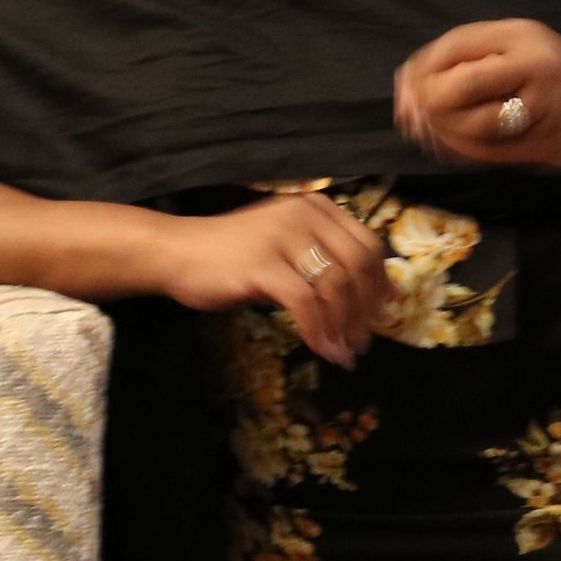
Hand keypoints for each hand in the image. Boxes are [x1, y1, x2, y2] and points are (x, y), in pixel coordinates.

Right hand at [154, 193, 389, 368]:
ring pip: (335, 286)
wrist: (178, 252)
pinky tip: (319, 349)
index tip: (381, 314)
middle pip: (358, 265)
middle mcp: (304, 215)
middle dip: (366, 309)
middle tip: (363, 340)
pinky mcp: (263, 266)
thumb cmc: (232, 253)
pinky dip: (318, 332)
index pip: (368, 244)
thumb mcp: (286, 245)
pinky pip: (305, 304)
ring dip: (344, 327)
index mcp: (315, 207)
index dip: (380, 283)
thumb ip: (326, 259)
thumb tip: (379, 293)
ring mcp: (283, 238)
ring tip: (343, 352)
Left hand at [394, 20, 560, 179]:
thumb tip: (405, 86)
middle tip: (414, 119)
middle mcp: (537, 61)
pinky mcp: (551, 138)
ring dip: (444, 133)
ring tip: (433, 134)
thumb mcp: (514, 54)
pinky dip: (464, 152)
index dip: (421, 69)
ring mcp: (548, 101)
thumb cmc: (550, 81)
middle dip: (429, 104)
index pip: (456, 44)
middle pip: (462, 83)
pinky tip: (454, 148)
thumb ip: (465, 62)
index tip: (405, 91)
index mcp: (521, 33)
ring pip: (475, 121)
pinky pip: (493, 150)